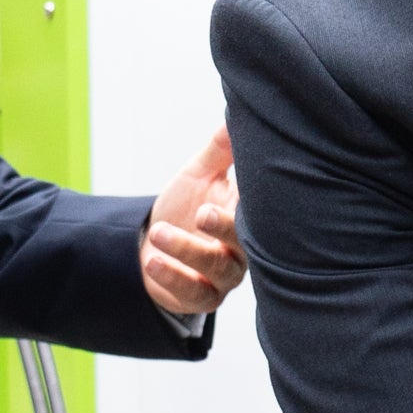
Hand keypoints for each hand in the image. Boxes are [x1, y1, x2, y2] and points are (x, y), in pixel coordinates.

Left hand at [142, 126, 244, 314]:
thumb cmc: (184, 208)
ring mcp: (225, 275)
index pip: (260, 208)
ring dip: (187, 250)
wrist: (155, 247)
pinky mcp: (203, 298)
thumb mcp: (199, 175)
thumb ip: (220, 150)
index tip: (238, 184)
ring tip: (159, 233)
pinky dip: (173, 277)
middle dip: (223, 227)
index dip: (256, 199)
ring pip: (217, 267)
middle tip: (203, 213)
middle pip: (244, 241)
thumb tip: (235, 114)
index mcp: (247, 215)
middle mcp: (244, 247)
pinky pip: (194, 292)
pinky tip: (152, 261)